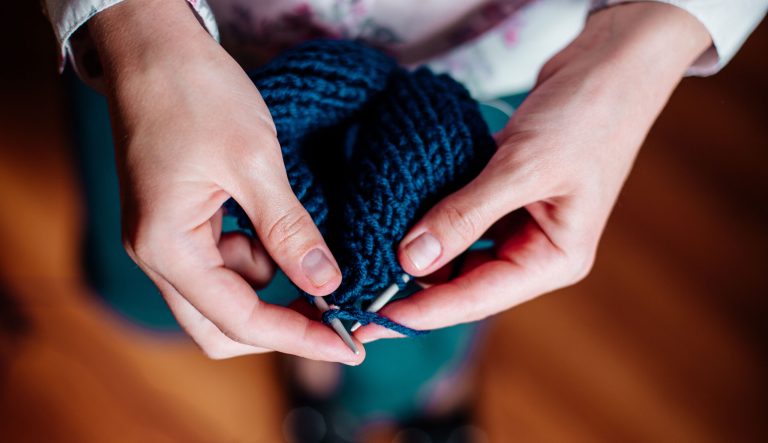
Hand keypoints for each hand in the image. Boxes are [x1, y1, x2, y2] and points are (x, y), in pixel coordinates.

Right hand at [90, 0, 362, 362]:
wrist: (151, 47)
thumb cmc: (194, 93)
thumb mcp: (253, 162)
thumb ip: (289, 230)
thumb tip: (326, 284)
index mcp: (168, 247)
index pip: (239, 322)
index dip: (298, 339)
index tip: (349, 343)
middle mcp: (158, 255)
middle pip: (223, 326)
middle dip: (282, 325)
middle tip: (337, 316)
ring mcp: (166, 240)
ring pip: (226, 296)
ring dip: (272, 287)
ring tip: (312, 252)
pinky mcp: (180, 223)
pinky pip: (224, 262)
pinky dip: (260, 258)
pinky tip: (282, 229)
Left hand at [356, 3, 710, 341]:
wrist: (611, 63)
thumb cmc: (588, 115)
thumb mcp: (523, 167)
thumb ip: (466, 215)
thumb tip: (412, 260)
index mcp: (554, 259)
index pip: (476, 298)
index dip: (420, 312)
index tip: (369, 322)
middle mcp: (536, 250)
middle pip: (463, 283)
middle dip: (412, 288)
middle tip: (356, 292)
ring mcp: (521, 224)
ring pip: (458, 254)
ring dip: (418, 255)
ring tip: (367, 261)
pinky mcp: (506, 197)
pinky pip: (461, 220)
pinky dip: (431, 221)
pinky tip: (396, 222)